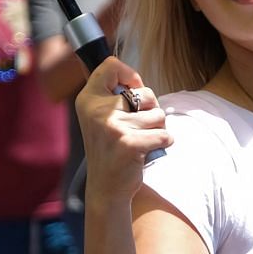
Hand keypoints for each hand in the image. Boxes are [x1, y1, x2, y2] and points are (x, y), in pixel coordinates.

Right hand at [78, 56, 171, 201]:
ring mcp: (113, 127)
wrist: (105, 188)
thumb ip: (113, 94)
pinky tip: (148, 151)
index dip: (131, 76)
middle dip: (151, 109)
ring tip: (141, 140)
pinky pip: (165, 134)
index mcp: (88, 99)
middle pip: (145, 92)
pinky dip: (163, 143)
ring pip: (158, 114)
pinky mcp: (130, 144)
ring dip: (157, 128)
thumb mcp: (100, 117)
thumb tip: (137, 80)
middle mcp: (97, 110)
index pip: (111, 66)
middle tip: (138, 127)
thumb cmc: (111, 148)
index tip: (133, 91)